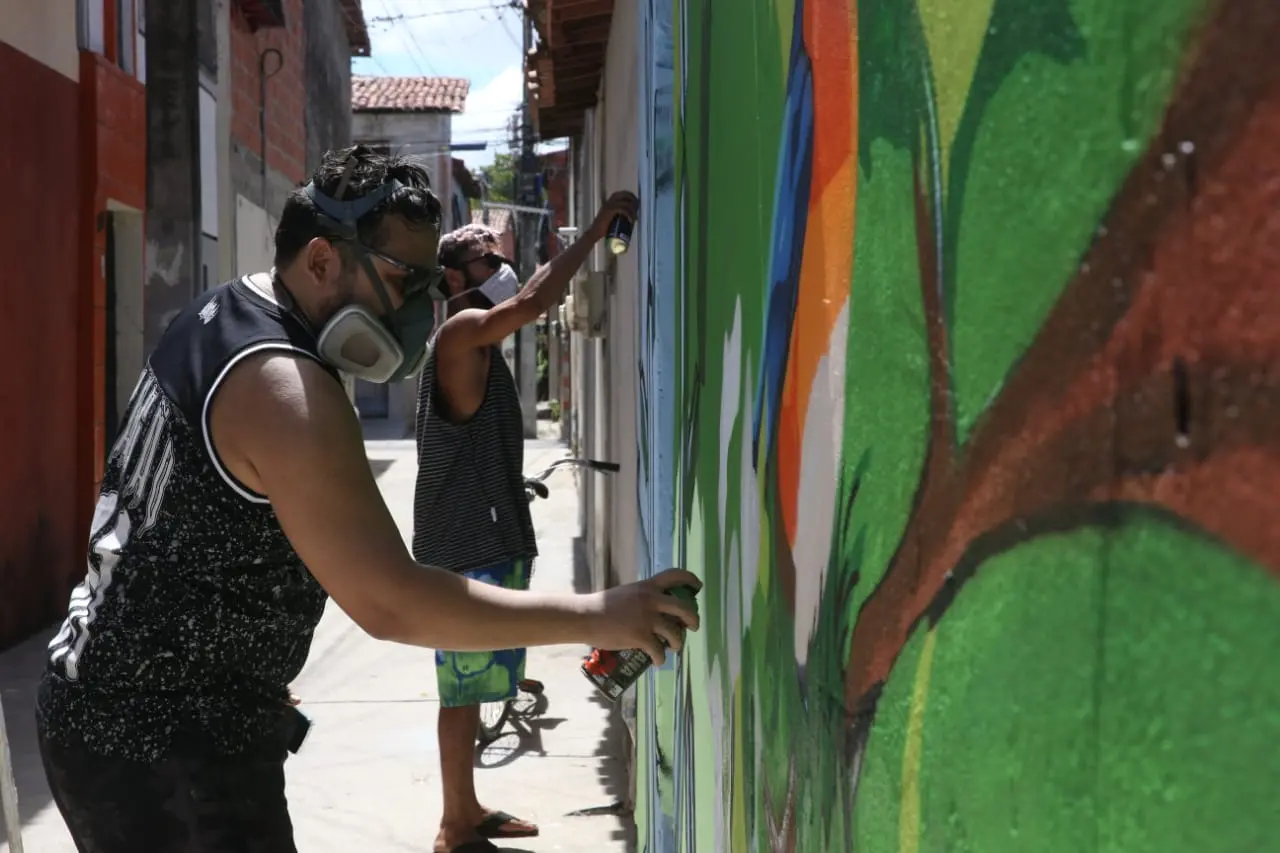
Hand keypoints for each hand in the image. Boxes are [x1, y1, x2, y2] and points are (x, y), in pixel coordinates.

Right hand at [583, 568, 701, 663]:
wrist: (586, 617)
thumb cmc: (602, 606)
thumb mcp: (627, 593)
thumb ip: (642, 597)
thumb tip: (655, 608)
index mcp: (647, 586)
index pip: (675, 575)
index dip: (691, 580)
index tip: (697, 586)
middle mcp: (651, 600)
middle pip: (684, 608)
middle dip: (693, 618)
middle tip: (693, 626)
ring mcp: (647, 618)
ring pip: (675, 633)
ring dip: (678, 642)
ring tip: (675, 647)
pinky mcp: (641, 636)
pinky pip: (659, 650)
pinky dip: (661, 658)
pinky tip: (658, 661)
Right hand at [587, 190, 639, 241]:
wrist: (595, 232)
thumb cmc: (604, 227)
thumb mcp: (612, 217)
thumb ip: (619, 214)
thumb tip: (632, 216)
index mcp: (610, 201)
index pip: (622, 193)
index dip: (631, 196)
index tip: (636, 202)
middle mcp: (609, 201)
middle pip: (625, 195)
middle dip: (633, 200)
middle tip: (637, 208)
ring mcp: (609, 206)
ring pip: (625, 203)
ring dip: (632, 210)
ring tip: (635, 217)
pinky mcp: (609, 211)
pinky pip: (622, 210)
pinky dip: (629, 214)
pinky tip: (631, 220)